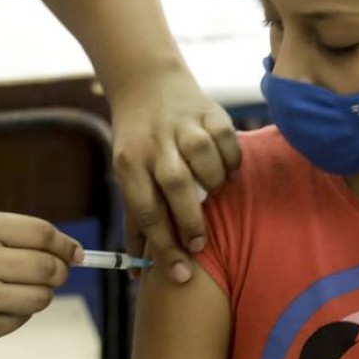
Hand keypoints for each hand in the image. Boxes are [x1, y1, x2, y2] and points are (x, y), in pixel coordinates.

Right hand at [0, 211, 82, 344]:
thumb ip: (21, 235)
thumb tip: (74, 254)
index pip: (43, 234)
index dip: (66, 244)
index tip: (74, 252)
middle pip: (49, 268)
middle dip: (60, 270)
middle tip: (54, 270)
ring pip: (42, 298)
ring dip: (42, 292)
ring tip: (21, 286)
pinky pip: (22, 320)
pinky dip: (19, 311)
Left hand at [110, 68, 240, 282]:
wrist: (147, 84)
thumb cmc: (138, 143)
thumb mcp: (128, 176)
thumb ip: (135, 220)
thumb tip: (139, 271)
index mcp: (129, 162)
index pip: (146, 210)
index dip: (164, 247)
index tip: (181, 274)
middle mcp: (155, 142)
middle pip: (176, 185)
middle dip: (190, 221)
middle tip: (199, 245)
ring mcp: (183, 123)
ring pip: (203, 157)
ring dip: (212, 183)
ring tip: (213, 194)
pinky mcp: (210, 111)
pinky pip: (227, 140)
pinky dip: (230, 161)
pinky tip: (225, 172)